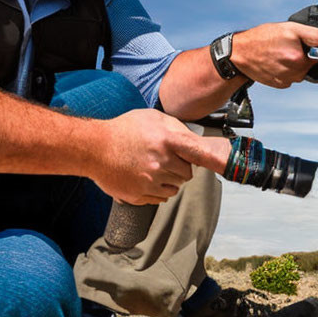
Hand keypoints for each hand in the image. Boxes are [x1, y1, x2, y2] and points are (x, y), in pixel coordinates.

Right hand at [93, 109, 231, 203]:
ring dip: (169, 181)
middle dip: (180, 168)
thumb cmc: (124, 130)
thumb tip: (194, 140)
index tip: (224, 162)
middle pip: (187, 174)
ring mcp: (150, 181)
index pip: (199, 153)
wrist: (93, 148)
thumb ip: (177, 128)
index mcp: (167, 141)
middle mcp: (161, 163)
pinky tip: (144, 178)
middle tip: (165, 159)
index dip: (214, 159)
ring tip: (153, 168)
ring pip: (175, 188)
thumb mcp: (153, 118)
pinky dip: (156, 191)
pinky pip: (160, 198)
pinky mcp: (139, 195)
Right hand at [230, 22, 317, 87]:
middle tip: (290, 44)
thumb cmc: (262, 38)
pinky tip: (277, 61)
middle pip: (313, 59)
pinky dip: (288, 68)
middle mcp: (295, 70)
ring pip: (303, 68)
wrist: (239, 54)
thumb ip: (317, 36)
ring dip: (297, 61)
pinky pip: (293, 75)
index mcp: (299, 56)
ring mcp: (288, 79)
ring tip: (280, 52)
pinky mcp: (282, 84)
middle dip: (306, 51)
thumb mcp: (291, 28)